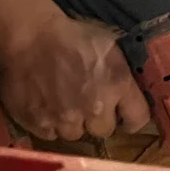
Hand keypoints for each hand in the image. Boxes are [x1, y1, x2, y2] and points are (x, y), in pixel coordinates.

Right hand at [0, 14, 149, 140]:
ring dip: (72, 123)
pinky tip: (46, 108)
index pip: (138, 120)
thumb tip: (128, 94)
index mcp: (117, 86)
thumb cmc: (73, 36)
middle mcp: (94, 108)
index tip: (125, 118)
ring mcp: (65, 118)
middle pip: (104, 131)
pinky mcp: (38, 123)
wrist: (31, 36)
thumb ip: (122, 76)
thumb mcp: (110, 49)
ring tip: (64, 105)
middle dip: (98, 120)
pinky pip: (49, 134)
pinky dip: (49, 124)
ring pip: (74, 134)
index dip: (132, 120)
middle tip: (88, 105)